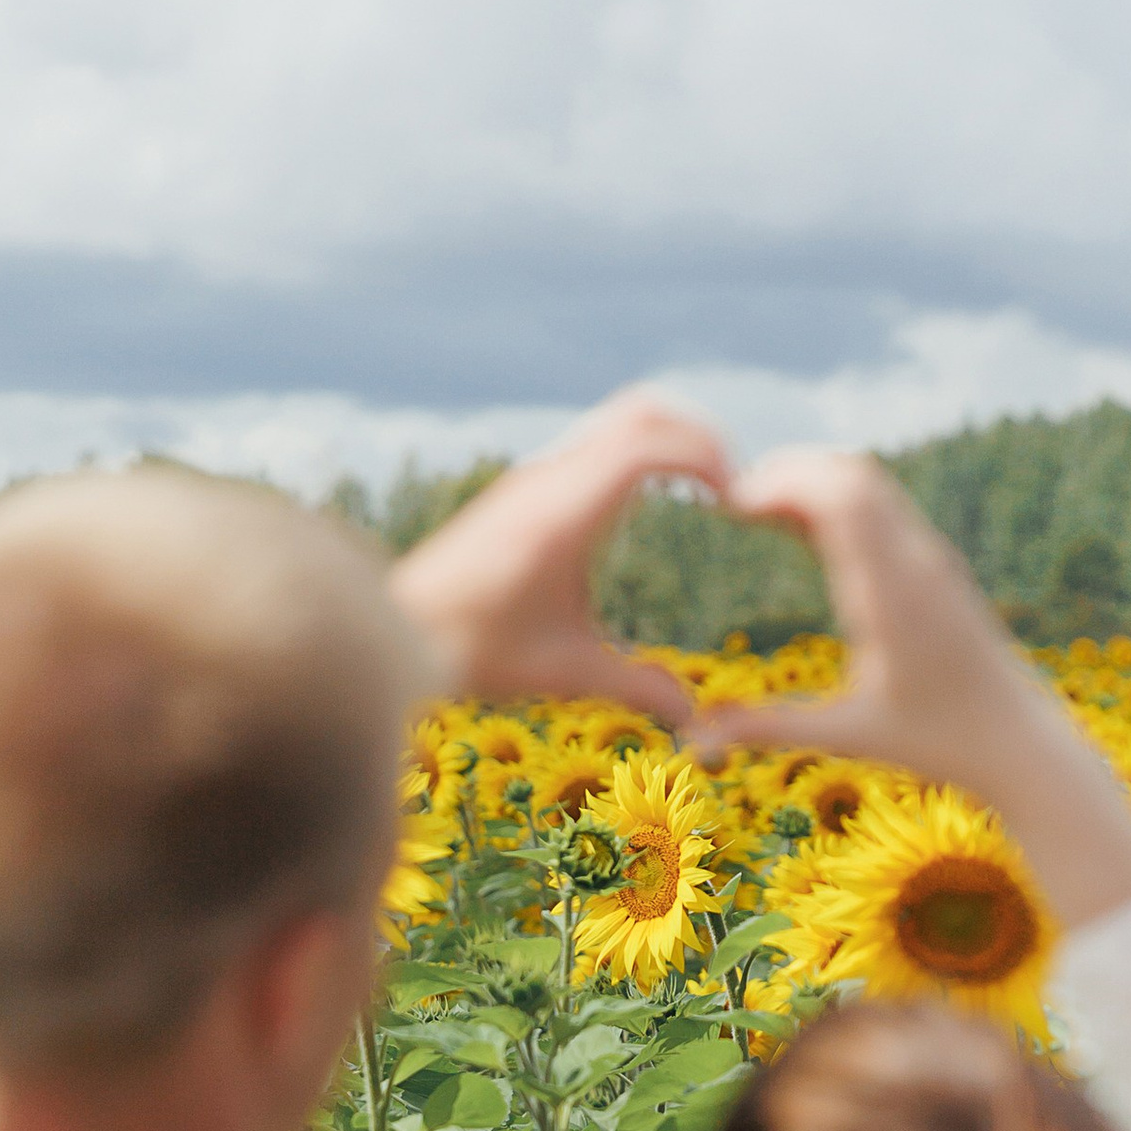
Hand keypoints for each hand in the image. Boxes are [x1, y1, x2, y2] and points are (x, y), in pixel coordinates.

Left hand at [387, 387, 729, 723]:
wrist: (395, 628)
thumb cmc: (474, 651)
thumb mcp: (564, 672)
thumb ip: (635, 688)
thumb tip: (694, 719)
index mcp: (563, 513)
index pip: (647, 444)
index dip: (705, 457)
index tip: (735, 500)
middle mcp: (549, 479)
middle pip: (641, 410)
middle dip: (698, 437)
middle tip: (731, 487)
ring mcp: (536, 476)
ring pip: (616, 419)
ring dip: (667, 440)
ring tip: (704, 490)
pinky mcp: (527, 486)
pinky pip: (594, 442)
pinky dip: (637, 453)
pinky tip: (652, 503)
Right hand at [686, 451, 1130, 933]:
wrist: (1017, 740)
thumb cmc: (934, 744)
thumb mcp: (846, 738)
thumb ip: (768, 729)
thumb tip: (694, 739)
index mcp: (892, 594)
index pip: (839, 498)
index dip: (779, 484)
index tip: (727, 503)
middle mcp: (916, 563)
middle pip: (851, 473)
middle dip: (788, 471)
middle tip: (730, 494)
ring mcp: (932, 557)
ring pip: (871, 482)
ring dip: (814, 480)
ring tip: (756, 504)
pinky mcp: (937, 564)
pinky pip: (885, 507)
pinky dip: (838, 500)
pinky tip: (800, 526)